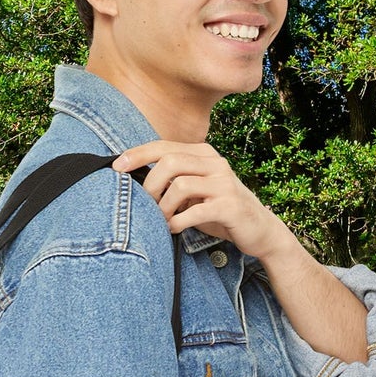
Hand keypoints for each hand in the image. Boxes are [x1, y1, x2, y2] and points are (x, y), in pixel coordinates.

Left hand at [113, 141, 291, 260]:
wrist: (259, 230)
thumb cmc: (219, 210)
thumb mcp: (195, 191)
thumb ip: (173, 181)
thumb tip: (134, 182)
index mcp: (204, 154)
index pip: (164, 146)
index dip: (138, 154)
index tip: (116, 166)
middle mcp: (215, 163)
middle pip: (170, 162)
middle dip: (150, 186)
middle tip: (146, 206)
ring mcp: (224, 184)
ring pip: (180, 185)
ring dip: (163, 207)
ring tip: (162, 221)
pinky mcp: (229, 206)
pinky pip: (195, 210)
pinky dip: (177, 222)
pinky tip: (173, 229)